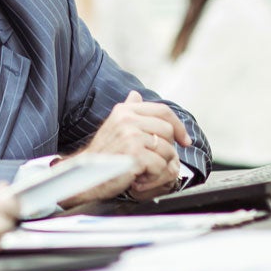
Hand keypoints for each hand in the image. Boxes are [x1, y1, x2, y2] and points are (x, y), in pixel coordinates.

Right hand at [58, 90, 191, 205]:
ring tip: (142, 168)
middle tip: (153, 159)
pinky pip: (161, 166)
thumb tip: (136, 94)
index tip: (185, 140)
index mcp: (125, 111)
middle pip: (168, 131)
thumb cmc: (103, 154)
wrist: (85, 175)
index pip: (163, 111)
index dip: (178, 126)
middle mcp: (128, 120)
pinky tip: (139, 176)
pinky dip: (153, 176)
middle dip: (167, 149)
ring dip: (159, 164)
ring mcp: (131, 137)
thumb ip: (129, 110)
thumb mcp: (114, 126)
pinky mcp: (135, 155)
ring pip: (167, 150)